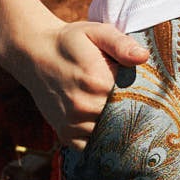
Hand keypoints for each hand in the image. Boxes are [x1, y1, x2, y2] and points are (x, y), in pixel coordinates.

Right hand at [3, 13, 149, 151]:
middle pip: (122, 121)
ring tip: (116, 113)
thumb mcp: (97, 33)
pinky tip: (100, 122)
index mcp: (97, 81)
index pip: (134, 101)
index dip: (142, 99)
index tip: (145, 95)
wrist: (34, 53)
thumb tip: (143, 56)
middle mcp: (84, 106)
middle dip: (130, 115)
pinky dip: (98, 138)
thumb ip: (121, 44)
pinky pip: (91, 146)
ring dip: (114, 128)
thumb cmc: (71, 42)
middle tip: (133, 105)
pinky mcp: (65, 133)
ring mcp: (72, 123)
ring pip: (107, 136)